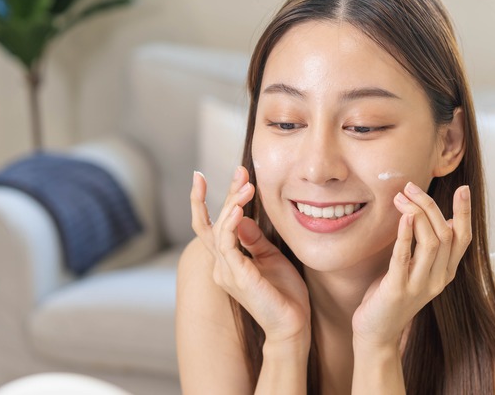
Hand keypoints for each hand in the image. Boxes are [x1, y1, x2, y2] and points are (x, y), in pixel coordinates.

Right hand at [190, 167, 310, 346]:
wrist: (292, 324)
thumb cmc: (285, 293)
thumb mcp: (271, 257)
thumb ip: (255, 238)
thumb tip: (243, 216)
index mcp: (228, 261)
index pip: (209, 225)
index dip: (203, 201)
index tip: (202, 175)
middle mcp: (221, 265)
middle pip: (212, 222)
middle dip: (224, 193)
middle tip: (239, 171)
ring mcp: (226, 272)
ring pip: (219, 229)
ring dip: (232, 204)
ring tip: (246, 187)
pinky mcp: (237, 277)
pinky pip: (228, 244)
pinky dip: (231, 223)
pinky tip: (241, 208)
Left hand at [351, 182, 471, 348]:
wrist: (377, 333)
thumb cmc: (393, 295)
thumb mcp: (416, 269)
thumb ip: (428, 247)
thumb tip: (441, 217)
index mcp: (446, 272)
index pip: (464, 238)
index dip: (465, 213)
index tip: (463, 189)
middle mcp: (438, 279)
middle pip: (446, 234)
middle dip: (430, 205)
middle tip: (411, 187)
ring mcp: (419, 285)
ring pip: (431, 243)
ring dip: (417, 214)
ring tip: (401, 197)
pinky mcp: (398, 289)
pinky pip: (404, 258)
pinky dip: (405, 235)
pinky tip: (403, 217)